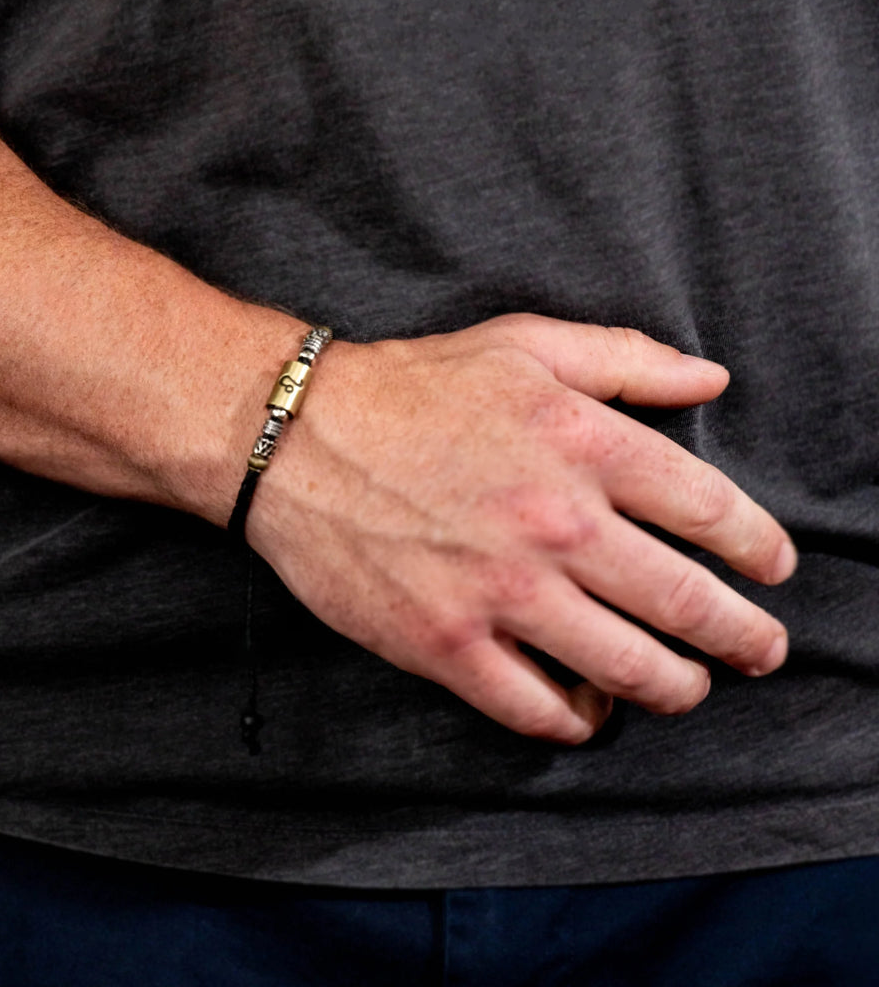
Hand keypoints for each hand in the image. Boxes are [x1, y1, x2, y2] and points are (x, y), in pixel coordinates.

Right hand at [247, 314, 794, 742]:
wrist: (295, 438)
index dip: (761, 548)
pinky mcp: (447, 646)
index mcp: (584, 445)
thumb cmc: (410, 387)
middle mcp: (556, 525)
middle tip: (759, 649)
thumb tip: (710, 379)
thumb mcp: (521, 345)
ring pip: (632, 672)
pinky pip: (541, 712)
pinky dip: (582, 722)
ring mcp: (503, 594)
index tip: (772, 568)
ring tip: (685, 687)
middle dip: (744, 638)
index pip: (713, 511)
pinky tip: (587, 707)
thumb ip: (625, 359)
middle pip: (691, 605)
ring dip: (677, 689)